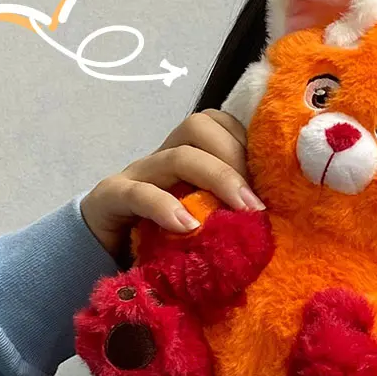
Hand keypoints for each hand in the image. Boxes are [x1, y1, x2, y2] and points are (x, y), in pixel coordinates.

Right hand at [80, 110, 264, 260]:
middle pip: (199, 127)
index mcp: (189, 155)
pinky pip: (140, 194)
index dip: (248, 142)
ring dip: (217, 179)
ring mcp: (137, 175)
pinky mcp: (112, 198)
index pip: (220, 123)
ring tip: (241, 211)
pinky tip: (188, 228)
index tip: (273, 179)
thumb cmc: (160, 237)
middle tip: (258, 203)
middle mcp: (164, 157)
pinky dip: (166, 208)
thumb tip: (278, 223)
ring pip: (178, 155)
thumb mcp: (202, 221)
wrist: (98, 252)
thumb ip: (229, 213)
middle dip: (236, 158)